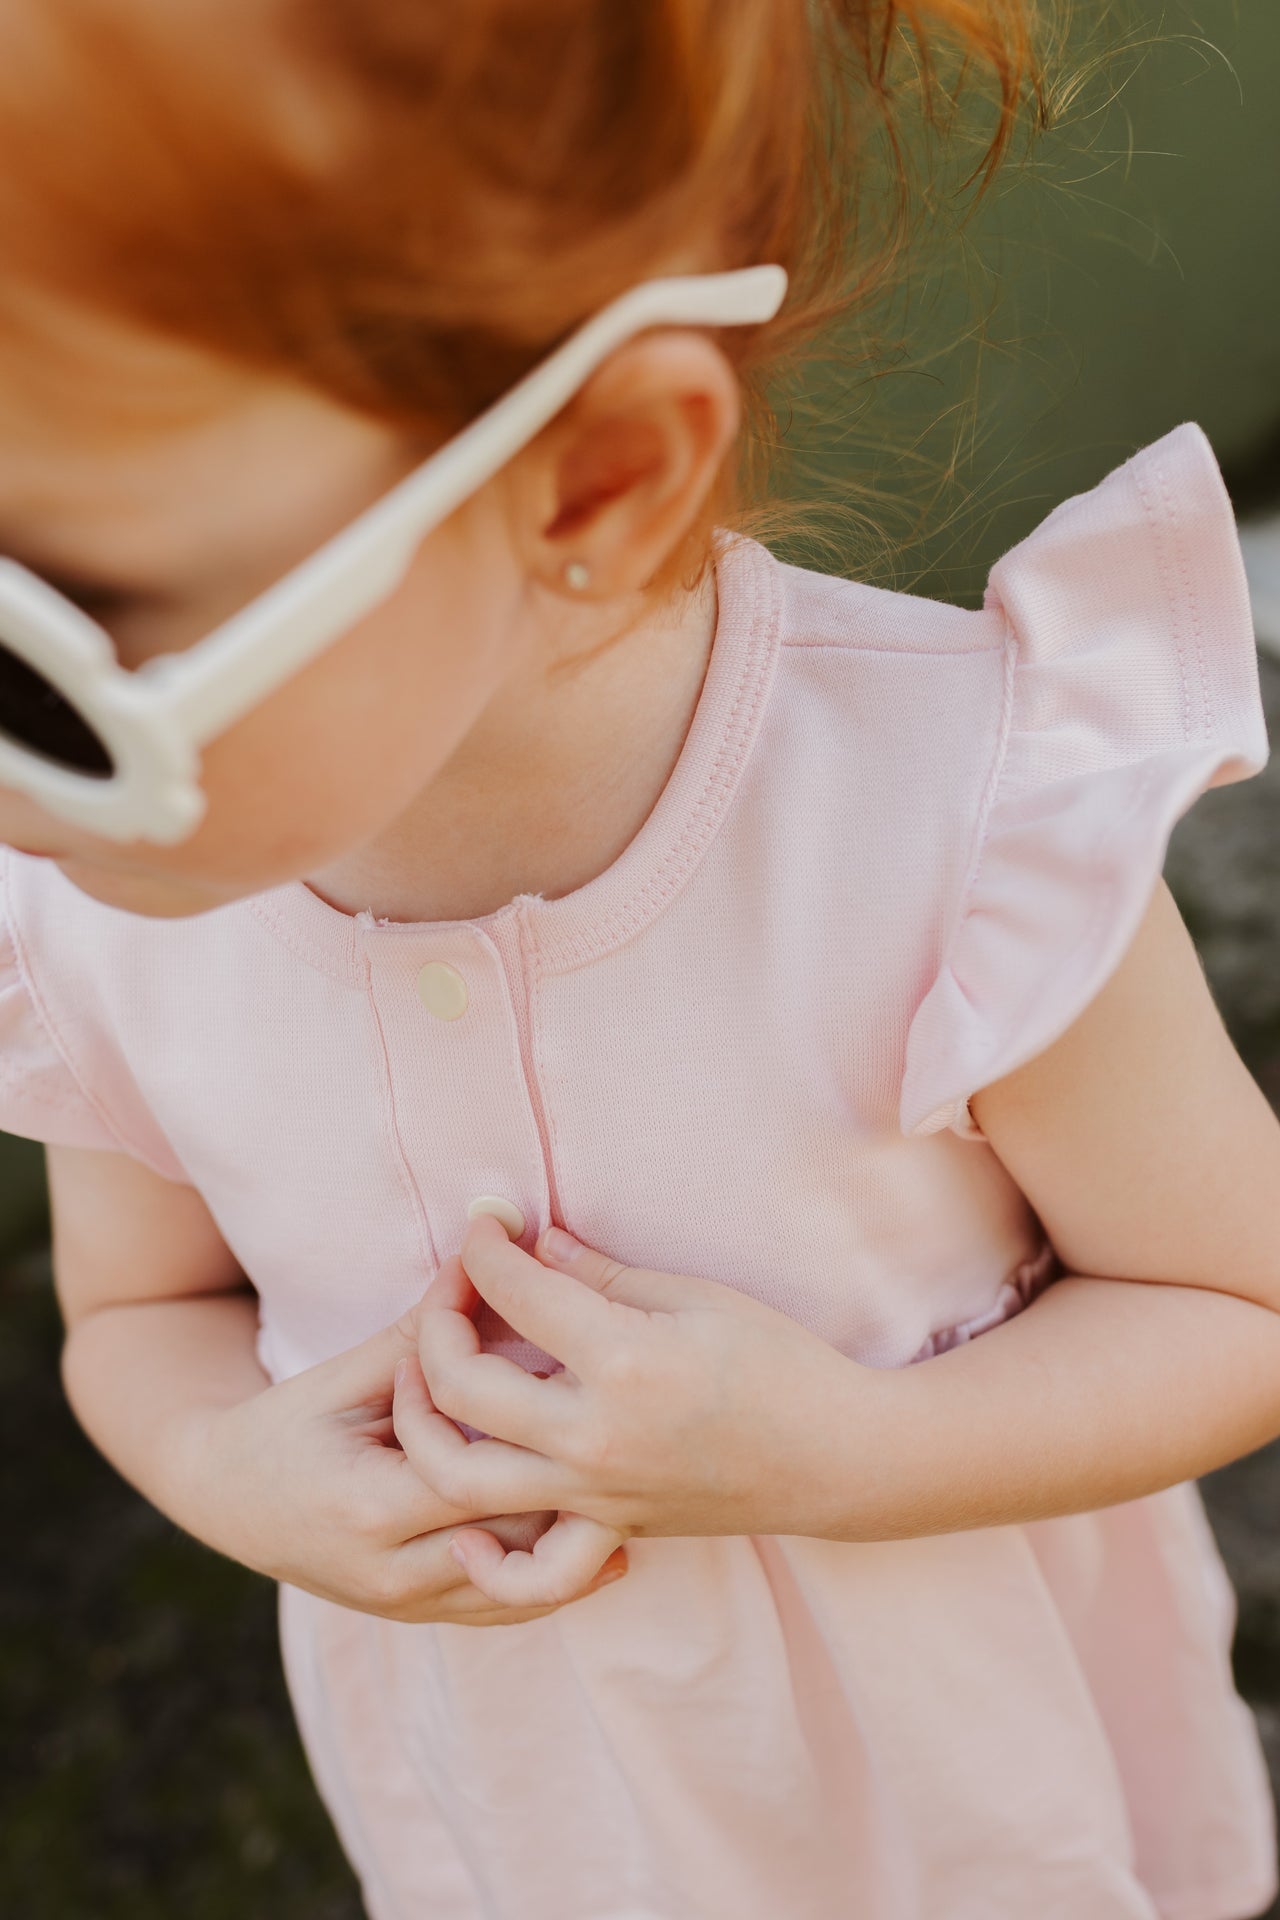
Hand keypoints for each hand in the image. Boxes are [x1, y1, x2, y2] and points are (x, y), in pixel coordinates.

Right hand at [180, 1305, 628, 1625]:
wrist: (223, 1500)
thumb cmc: (283, 1425)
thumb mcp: (347, 1371)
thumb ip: (425, 1330)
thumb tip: (486, 1258)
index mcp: (376, 1507)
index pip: (486, 1469)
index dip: (534, 1423)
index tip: (577, 1381)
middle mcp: (398, 1573)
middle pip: (523, 1537)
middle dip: (582, 1491)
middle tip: (639, 1442)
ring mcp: (411, 1606)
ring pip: (527, 1585)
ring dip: (579, 1538)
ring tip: (634, 1486)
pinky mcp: (422, 1616)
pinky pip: (510, 1607)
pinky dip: (559, 1573)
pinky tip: (606, 1535)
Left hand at [394, 1215, 873, 1590]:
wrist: (840, 1457)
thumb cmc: (781, 1362)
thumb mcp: (694, 1296)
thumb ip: (601, 1274)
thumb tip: (536, 1243)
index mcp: (622, 1361)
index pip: (515, 1292)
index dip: (484, 1247)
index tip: (483, 1224)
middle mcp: (594, 1436)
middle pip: (462, 1384)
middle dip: (436, 1322)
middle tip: (453, 1288)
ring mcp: (596, 1494)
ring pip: (460, 1478)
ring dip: (422, 1423)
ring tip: (427, 1378)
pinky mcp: (608, 1531)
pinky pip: (527, 1568)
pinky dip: (484, 1556)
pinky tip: (465, 1519)